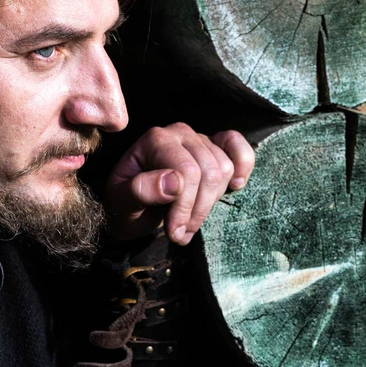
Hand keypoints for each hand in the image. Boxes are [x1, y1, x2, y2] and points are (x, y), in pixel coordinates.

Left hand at [104, 123, 254, 244]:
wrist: (133, 206)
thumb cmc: (126, 204)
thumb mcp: (122, 204)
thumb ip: (140, 191)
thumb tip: (174, 182)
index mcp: (155, 140)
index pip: (187, 172)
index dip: (185, 207)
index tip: (174, 232)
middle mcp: (179, 133)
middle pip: (210, 173)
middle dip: (198, 210)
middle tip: (180, 233)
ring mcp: (199, 138)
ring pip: (225, 169)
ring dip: (212, 202)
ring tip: (190, 222)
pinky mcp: (215, 146)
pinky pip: (239, 147)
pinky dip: (243, 166)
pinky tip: (234, 186)